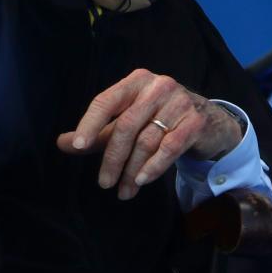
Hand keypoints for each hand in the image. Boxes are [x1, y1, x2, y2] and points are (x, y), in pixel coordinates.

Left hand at [57, 69, 242, 199]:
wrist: (209, 122)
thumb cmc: (161, 120)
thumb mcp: (128, 122)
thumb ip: (98, 133)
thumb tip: (62, 143)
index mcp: (136, 81)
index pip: (106, 101)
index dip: (90, 124)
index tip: (78, 147)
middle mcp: (158, 86)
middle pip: (126, 125)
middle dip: (113, 158)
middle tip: (104, 183)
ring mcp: (179, 102)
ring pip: (147, 140)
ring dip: (132, 170)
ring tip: (124, 191)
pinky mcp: (195, 121)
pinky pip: (170, 147)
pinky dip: (154, 166)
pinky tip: (142, 180)